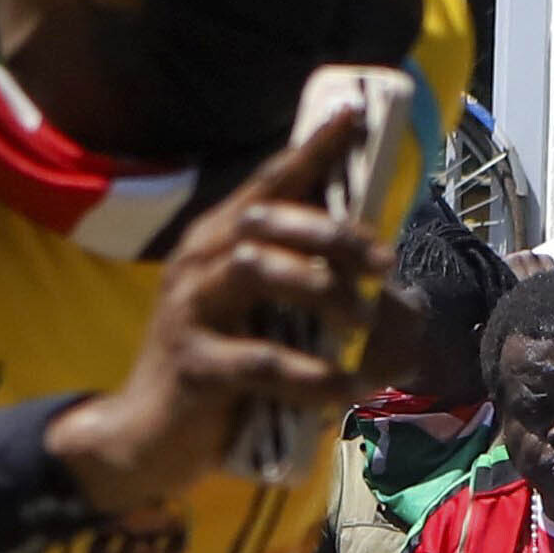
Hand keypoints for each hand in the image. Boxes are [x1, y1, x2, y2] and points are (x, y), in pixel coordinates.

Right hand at [38, 89, 394, 515]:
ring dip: (325, 291)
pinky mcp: (193, 364)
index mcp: (219, 241)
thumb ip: (323, 303)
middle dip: (336, 233)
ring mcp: (189, 310)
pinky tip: (347, 387)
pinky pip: (261, 359)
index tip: (353, 113)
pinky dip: (313, 374)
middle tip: (387, 264)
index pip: (269, 182)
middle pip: (268, 219)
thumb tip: (405, 307)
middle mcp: (199, 262)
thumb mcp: (272, 324)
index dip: (310, 147)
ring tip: (368, 321)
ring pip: (258, 270)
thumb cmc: (223, 372)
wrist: (148, 439)